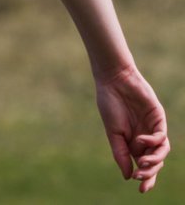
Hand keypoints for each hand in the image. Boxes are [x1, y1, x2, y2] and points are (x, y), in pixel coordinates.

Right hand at [95, 64, 169, 191]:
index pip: (144, 165)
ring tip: (142, 163)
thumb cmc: (110, 105)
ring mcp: (153, 128)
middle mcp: (145, 138)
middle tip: (141, 176)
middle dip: (150, 172)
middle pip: (155, 161)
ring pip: (162, 151)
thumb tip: (128, 176)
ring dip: (154, 160)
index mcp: (132, 143)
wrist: (113, 81)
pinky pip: (161, 136)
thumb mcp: (113, 133)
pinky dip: (153, 142)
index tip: (141, 189)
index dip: (145, 178)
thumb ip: (120, 153)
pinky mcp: (159, 118)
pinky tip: (141, 140)